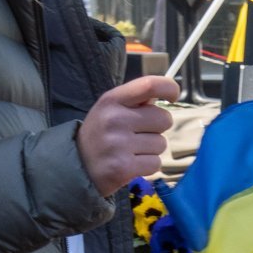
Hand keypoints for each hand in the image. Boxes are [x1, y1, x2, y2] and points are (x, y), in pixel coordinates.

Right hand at [77, 76, 180, 195]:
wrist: (78, 166)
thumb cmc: (102, 134)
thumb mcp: (111, 109)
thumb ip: (136, 101)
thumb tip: (167, 92)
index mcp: (112, 100)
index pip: (149, 85)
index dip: (169, 88)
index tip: (173, 95)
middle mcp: (114, 119)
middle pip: (164, 119)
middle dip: (158, 128)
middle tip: (140, 134)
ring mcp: (118, 144)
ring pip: (161, 144)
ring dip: (152, 150)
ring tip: (132, 151)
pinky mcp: (123, 168)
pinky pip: (155, 163)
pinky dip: (148, 166)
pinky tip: (131, 164)